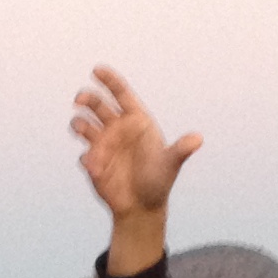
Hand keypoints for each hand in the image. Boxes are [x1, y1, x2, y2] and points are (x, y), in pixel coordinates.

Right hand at [72, 65, 201, 275]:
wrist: (142, 207)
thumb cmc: (159, 182)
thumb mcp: (170, 165)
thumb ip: (181, 150)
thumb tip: (198, 139)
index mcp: (136, 121)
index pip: (121, 93)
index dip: (109, 80)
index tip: (97, 70)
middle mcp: (118, 129)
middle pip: (97, 105)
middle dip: (87, 99)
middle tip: (80, 100)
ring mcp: (103, 144)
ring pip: (84, 124)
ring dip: (79, 123)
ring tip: (81, 129)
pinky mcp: (93, 162)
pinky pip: (84, 155)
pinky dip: (87, 158)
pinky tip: (96, 169)